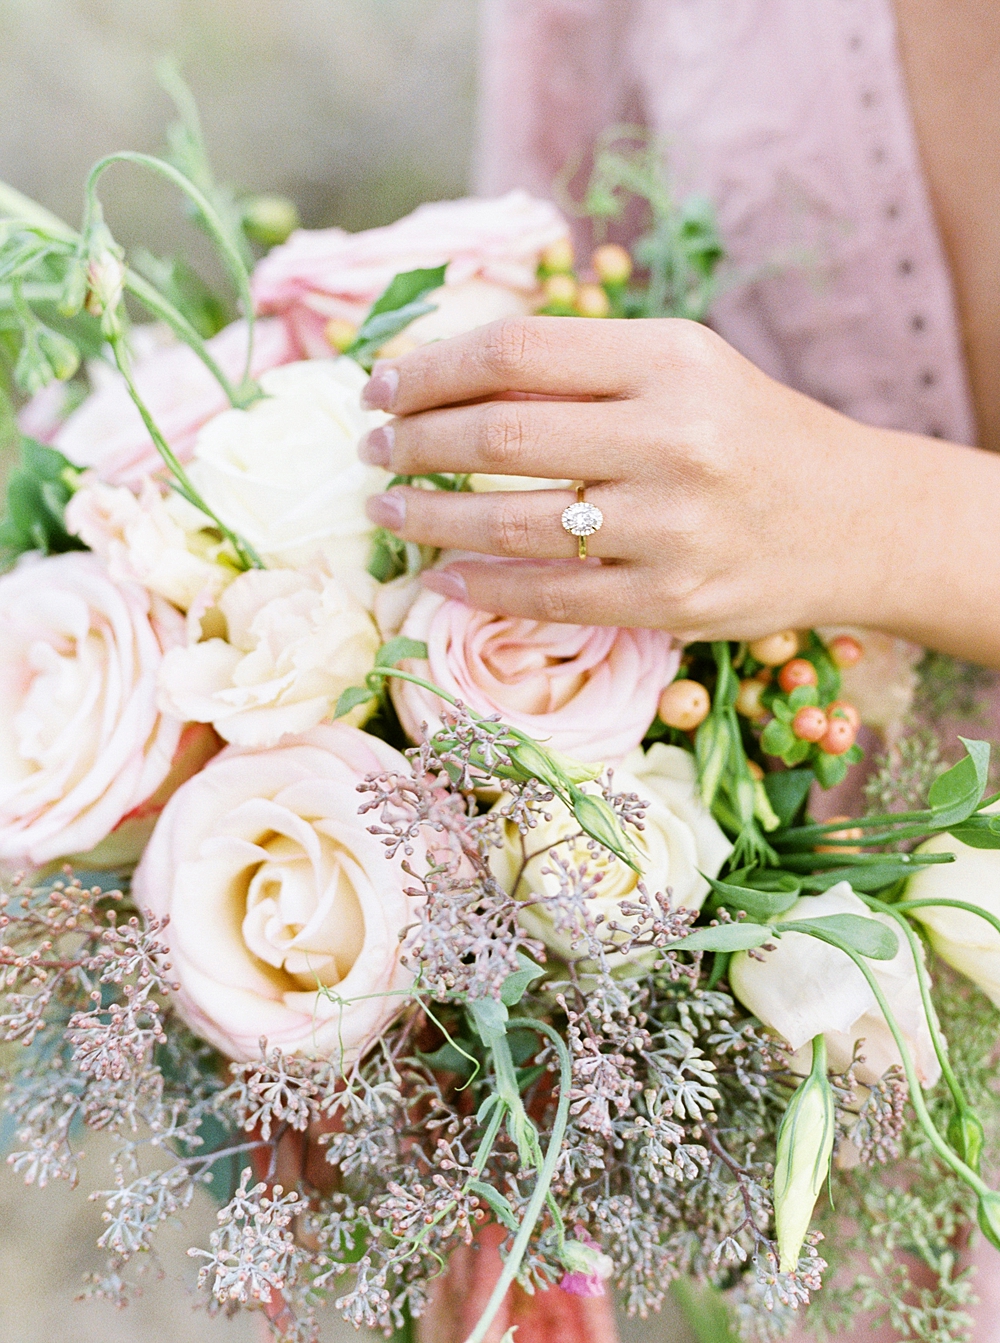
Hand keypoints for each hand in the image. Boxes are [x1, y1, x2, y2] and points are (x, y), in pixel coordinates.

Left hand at [359, 316, 999, 659]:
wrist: (851, 519)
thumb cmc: (748, 433)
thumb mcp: (682, 366)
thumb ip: (582, 365)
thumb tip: (446, 379)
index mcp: (669, 360)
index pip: (514, 354)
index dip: (428, 370)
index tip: (379, 387)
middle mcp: (672, 439)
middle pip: (499, 436)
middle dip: (413, 443)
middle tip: (371, 449)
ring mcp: (671, 528)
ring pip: (512, 524)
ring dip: (429, 519)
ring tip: (387, 508)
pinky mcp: (671, 600)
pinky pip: (549, 597)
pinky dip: (480, 588)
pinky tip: (441, 577)